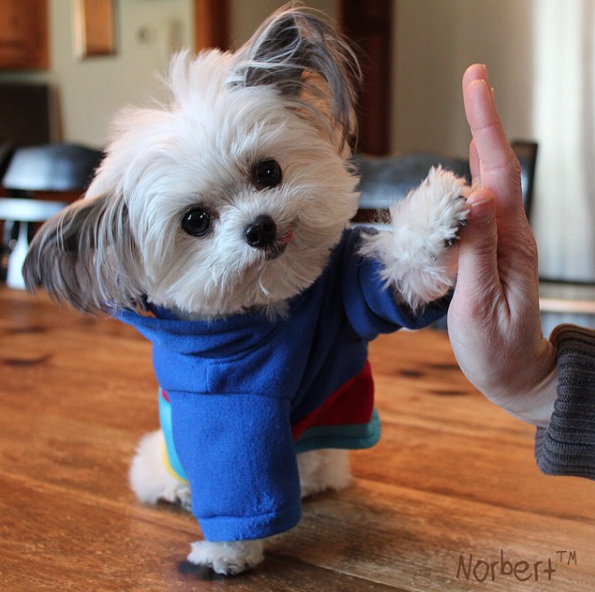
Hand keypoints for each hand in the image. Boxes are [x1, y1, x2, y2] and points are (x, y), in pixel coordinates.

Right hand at [447, 64, 556, 426]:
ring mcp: (496, 244)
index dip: (484, 127)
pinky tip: (458, 173)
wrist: (516, 373)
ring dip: (472, 148)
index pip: (496, 174)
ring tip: (471, 106)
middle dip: (482, 122)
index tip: (474, 84)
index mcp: (509, 243)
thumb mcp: (482, 305)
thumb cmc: (497, 347)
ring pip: (481, 188)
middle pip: (492, 169)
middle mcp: (506, 235)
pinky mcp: (484, 255)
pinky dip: (461, 185)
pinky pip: (471, 214)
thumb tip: (474, 196)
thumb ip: (477, 251)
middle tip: (473, 78)